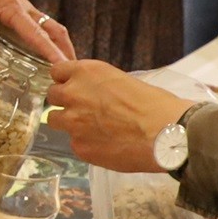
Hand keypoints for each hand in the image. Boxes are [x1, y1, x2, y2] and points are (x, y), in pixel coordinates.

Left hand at [0, 0, 74, 66]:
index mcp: (11, 7)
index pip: (38, 33)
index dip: (52, 51)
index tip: (64, 66)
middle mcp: (22, 6)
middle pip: (54, 29)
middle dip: (66, 49)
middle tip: (75, 73)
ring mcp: (20, 7)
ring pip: (49, 26)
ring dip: (59, 45)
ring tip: (65, 69)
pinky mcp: (15, 10)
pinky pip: (38, 25)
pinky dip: (47, 40)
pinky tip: (43, 56)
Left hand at [46, 60, 193, 172]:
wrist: (165, 135)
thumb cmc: (155, 105)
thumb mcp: (124, 81)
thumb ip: (99, 86)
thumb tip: (93, 94)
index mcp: (86, 73)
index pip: (57, 71)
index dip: (65, 80)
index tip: (72, 87)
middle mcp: (73, 95)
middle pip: (52, 96)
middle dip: (64, 102)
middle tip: (82, 109)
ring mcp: (72, 123)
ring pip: (54, 120)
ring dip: (68, 122)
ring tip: (91, 128)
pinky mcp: (79, 147)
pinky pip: (74, 144)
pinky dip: (85, 144)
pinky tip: (105, 145)